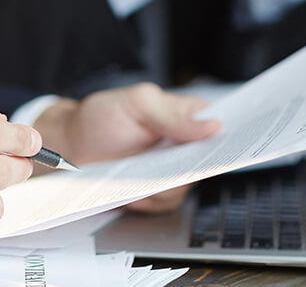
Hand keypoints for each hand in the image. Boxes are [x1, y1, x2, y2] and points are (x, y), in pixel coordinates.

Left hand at [33, 83, 219, 212]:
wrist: (72, 149)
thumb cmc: (101, 118)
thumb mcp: (136, 104)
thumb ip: (173, 113)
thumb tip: (212, 126)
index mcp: (188, 114)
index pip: (224, 125)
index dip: (233, 137)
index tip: (229, 147)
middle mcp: (185, 143)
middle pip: (210, 161)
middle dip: (191, 166)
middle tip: (166, 164)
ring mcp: (173, 169)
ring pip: (187, 185)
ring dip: (162, 183)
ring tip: (136, 173)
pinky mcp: (158, 192)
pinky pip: (166, 201)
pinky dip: (147, 198)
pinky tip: (130, 187)